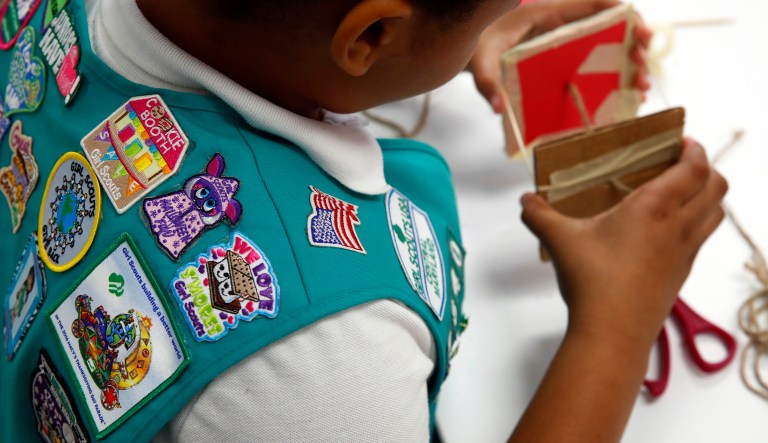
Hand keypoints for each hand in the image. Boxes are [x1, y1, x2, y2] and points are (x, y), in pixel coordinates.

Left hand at [468, 0, 652, 112]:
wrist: (472, 47)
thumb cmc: (479, 46)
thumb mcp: (481, 62)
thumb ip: (487, 82)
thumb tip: (498, 107)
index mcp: (549, 14)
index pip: (594, 3)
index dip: (622, 12)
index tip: (640, 30)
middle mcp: (564, 24)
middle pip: (611, 25)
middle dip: (635, 42)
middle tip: (644, 65)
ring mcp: (568, 43)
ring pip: (610, 46)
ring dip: (631, 64)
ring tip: (641, 87)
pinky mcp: (567, 60)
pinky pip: (598, 63)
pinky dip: (616, 77)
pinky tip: (626, 96)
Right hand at [519, 139, 726, 347]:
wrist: (613, 332)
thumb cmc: (593, 282)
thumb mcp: (560, 241)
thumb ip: (539, 215)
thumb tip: (525, 201)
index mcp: (654, 208)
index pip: (695, 167)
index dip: (695, 149)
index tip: (681, 141)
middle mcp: (678, 226)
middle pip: (717, 186)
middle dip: (706, 168)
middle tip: (680, 163)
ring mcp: (684, 251)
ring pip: (716, 213)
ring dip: (707, 196)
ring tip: (680, 192)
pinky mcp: (681, 273)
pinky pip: (702, 238)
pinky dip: (697, 222)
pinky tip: (666, 229)